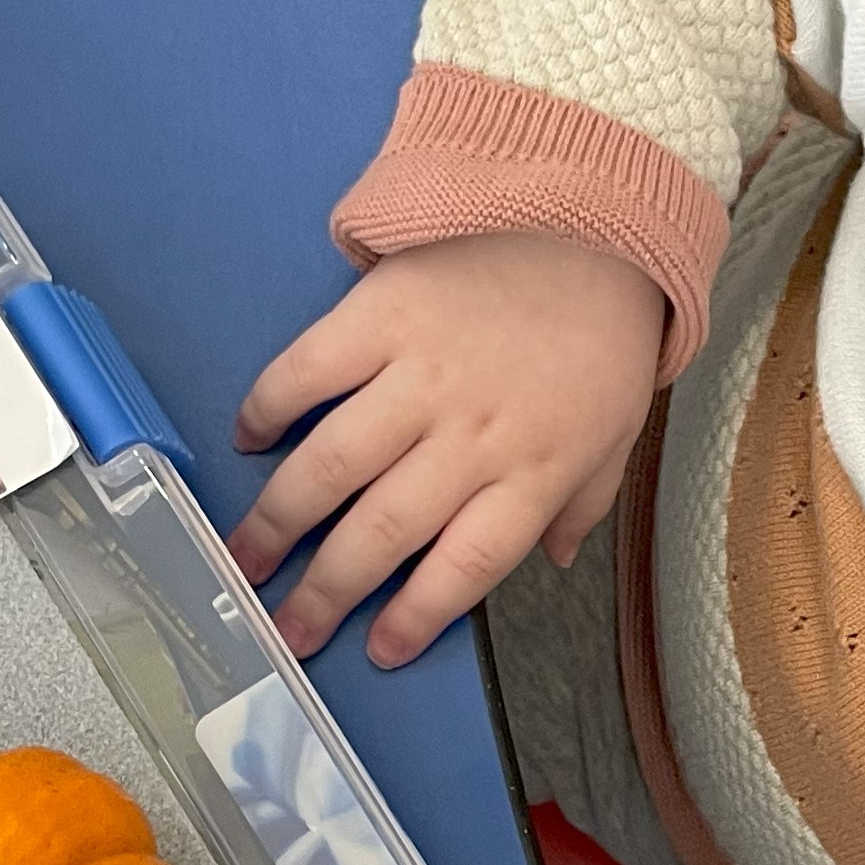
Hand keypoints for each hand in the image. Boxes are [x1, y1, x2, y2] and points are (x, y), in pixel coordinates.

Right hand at [225, 233, 663, 668]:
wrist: (594, 214)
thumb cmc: (604, 328)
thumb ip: (584, 499)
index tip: (376, 649)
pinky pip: (308, 371)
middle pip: (383, 533)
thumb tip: (553, 558)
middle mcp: (470, 435)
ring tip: (245, 559)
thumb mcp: (620, 427)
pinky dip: (270, 407)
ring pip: (332, 466)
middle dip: (324, 593)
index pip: (465, 568)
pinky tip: (249, 439)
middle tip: (285, 629)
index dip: (415, 616)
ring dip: (278, 521)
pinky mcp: (380, 313)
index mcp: (533, 471)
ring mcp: (420, 374)